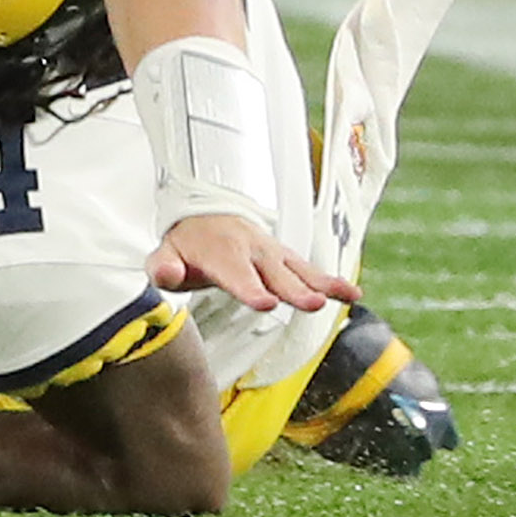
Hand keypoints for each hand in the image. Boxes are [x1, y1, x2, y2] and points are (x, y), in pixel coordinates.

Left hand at [149, 213, 357, 314]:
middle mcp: (250, 250)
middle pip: (275, 274)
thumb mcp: (165, 252)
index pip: (236, 274)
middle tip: (311, 303)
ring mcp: (271, 252)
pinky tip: (352, 294)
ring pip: (298, 269)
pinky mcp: (284, 256)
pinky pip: (310, 268)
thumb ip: (163, 266)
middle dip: (293, 289)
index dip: (250, 289)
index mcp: (220, 252)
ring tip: (345, 296)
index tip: (266, 302)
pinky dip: (331, 280)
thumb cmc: (186, 243)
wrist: (203, 213)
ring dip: (321, 283)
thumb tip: (166, 273)